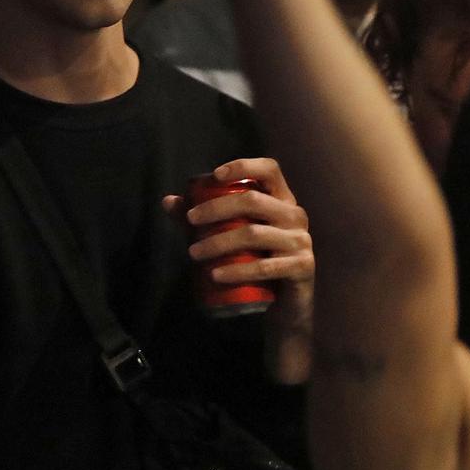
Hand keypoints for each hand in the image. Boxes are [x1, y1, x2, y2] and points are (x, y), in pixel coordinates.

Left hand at [166, 157, 314, 375]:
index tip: (215, 175)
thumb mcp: (232, 236)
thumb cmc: (257, 260)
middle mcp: (295, 216)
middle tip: (190, 221)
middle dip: (217, 208)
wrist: (287, 303)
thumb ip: (204, 218)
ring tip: (193, 253)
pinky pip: (265, 267)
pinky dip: (237, 271)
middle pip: (254, 200)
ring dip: (219, 242)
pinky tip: (216, 275)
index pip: (270, 170)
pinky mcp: (302, 267)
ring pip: (254, 234)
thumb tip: (168, 201)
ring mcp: (301, 241)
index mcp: (282, 201)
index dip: (244, 166)